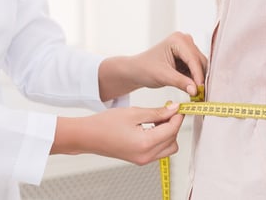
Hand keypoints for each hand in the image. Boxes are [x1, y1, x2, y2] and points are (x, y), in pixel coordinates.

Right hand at [52, 103, 182, 164]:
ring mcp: (143, 160)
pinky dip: (160, 140)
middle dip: (173, 125)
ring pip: (168, 148)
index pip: (172, 130)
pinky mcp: (139, 160)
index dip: (177, 117)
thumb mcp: (133, 113)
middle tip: (167, 111)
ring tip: (157, 119)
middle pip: (173, 141)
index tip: (178, 107)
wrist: (88, 136)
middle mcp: (146, 155)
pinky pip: (158, 151)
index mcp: (145, 143)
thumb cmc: (105, 124)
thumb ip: (156, 112)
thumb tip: (173, 110)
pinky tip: (151, 127)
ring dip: (168, 134)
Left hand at [99, 32, 206, 100]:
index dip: (198, 75)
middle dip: (200, 78)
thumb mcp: (163, 76)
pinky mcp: (186, 58)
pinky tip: (193, 90)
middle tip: (201, 95)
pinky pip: (196, 70)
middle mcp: (184, 41)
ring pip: (200, 66)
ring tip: (197, 94)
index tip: (201, 89)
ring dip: (199, 80)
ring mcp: (186, 49)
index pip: (193, 59)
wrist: (136, 71)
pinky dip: (195, 80)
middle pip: (199, 61)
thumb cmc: (144, 69)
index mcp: (178, 40)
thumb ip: (180, 82)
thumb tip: (195, 90)